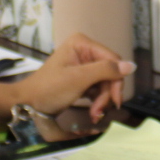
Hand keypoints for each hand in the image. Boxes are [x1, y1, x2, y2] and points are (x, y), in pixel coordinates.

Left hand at [18, 32, 132, 122]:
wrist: (28, 103)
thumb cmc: (49, 89)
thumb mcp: (79, 79)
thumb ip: (105, 70)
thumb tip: (131, 65)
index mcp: (82, 44)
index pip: (112, 60)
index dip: (116, 80)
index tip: (115, 101)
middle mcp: (84, 51)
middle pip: (110, 73)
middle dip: (107, 94)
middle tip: (99, 112)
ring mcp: (83, 66)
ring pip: (105, 83)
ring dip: (102, 101)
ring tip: (93, 115)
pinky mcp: (81, 79)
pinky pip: (98, 89)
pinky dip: (97, 102)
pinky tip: (92, 112)